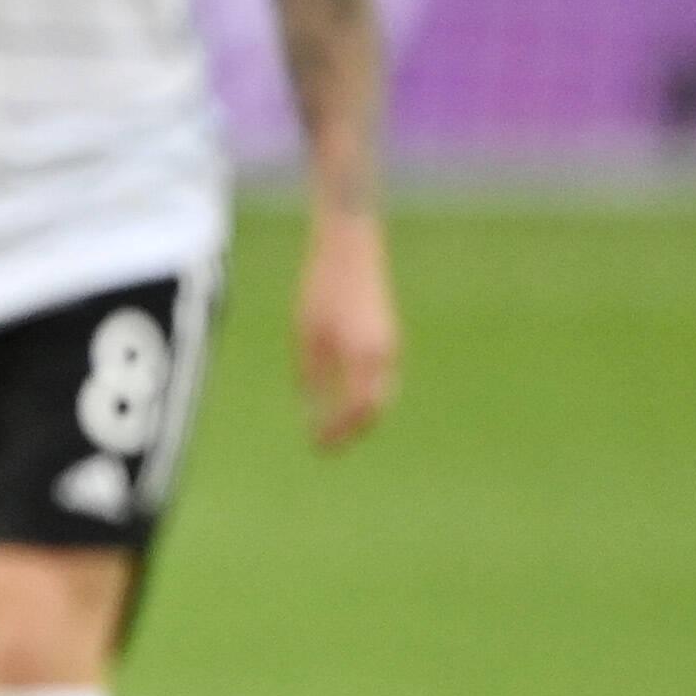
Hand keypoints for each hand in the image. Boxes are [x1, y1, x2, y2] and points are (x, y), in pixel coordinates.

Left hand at [295, 210, 400, 449]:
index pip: (356, 411)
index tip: (319, 447)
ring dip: (360, 413)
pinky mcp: (387, 335)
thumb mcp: (306, 336)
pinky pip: (381, 377)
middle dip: (352, 430)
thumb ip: (311, 376)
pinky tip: (344, 397)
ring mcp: (389, 344)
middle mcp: (383, 354)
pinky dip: (365, 394)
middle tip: (328, 444)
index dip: (338, 433)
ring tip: (333, 426)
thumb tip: (311, 413)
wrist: (350, 248)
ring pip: (381, 393)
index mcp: (362, 356)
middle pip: (374, 408)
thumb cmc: (321, 289)